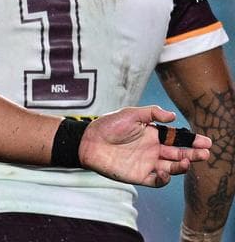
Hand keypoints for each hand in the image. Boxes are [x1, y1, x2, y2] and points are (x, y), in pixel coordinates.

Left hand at [80, 106, 211, 186]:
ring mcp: (147, 163)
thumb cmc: (107, 125)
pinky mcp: (139, 176)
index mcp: (153, 135)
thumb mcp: (130, 114)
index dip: (192, 141)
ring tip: (187, 161)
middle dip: (194, 154)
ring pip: (171, 167)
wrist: (87, 141)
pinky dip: (164, 178)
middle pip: (179, 154)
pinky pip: (157, 180)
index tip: (206, 141)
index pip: (178, 139)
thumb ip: (152, 113)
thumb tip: (173, 117)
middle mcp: (153, 150)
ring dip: (181, 166)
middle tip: (205, 153)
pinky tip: (165, 171)